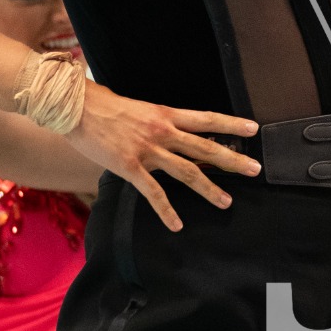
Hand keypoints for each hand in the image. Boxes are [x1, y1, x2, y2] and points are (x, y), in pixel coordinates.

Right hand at [69, 79, 262, 231]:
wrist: (75, 107)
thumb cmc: (103, 105)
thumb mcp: (139, 108)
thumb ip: (157, 121)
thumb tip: (171, 129)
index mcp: (166, 114)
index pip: (206, 119)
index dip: (231, 124)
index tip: (253, 129)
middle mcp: (162, 131)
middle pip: (205, 147)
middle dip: (232, 159)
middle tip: (255, 169)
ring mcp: (147, 150)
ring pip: (187, 171)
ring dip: (209, 188)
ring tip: (227, 202)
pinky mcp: (129, 166)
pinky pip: (153, 193)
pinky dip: (167, 210)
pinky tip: (177, 225)